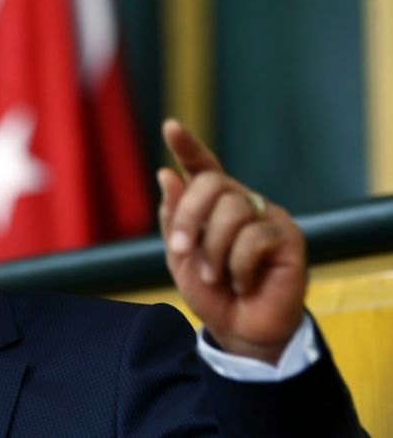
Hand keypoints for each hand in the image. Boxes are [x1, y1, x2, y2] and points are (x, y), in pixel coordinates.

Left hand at [157, 119, 305, 363]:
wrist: (239, 331)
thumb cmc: (211, 292)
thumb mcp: (180, 257)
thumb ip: (173, 218)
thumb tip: (167, 174)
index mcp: (214, 205)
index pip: (203, 167)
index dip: (188, 146)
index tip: (170, 126)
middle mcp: (242, 203)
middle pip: (213, 182)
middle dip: (189, 216)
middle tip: (180, 249)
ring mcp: (267, 216)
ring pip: (232, 210)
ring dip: (213, 250)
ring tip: (216, 276)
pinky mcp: (289, 237)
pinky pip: (254, 238)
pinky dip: (238, 267)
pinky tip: (244, 283)